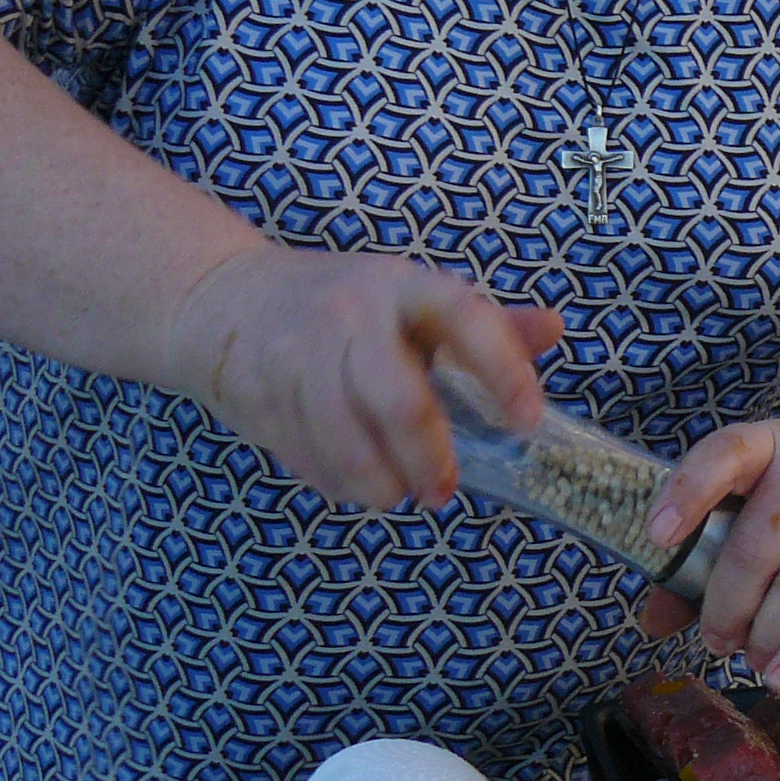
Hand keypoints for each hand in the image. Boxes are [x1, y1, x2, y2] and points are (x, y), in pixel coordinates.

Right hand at [164, 246, 559, 508]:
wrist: (224, 297)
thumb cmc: (345, 303)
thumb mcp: (414, 297)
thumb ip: (486, 322)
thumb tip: (555, 329)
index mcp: (402, 285)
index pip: (466, 320)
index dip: (503, 370)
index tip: (527, 420)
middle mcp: (348, 315)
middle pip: (399, 400)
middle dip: (429, 457)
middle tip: (444, 490)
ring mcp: (296, 355)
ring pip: (346, 439)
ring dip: (381, 483)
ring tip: (403, 495)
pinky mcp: (259, 395)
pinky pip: (307, 455)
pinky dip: (340, 483)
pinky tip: (359, 485)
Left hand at [634, 387, 779, 688]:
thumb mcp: (772, 484)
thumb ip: (710, 545)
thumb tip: (654, 620)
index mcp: (772, 444)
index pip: (723, 455)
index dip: (687, 493)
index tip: (657, 535)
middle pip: (757, 547)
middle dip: (727, 605)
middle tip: (715, 639)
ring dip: (767, 634)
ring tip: (749, 656)